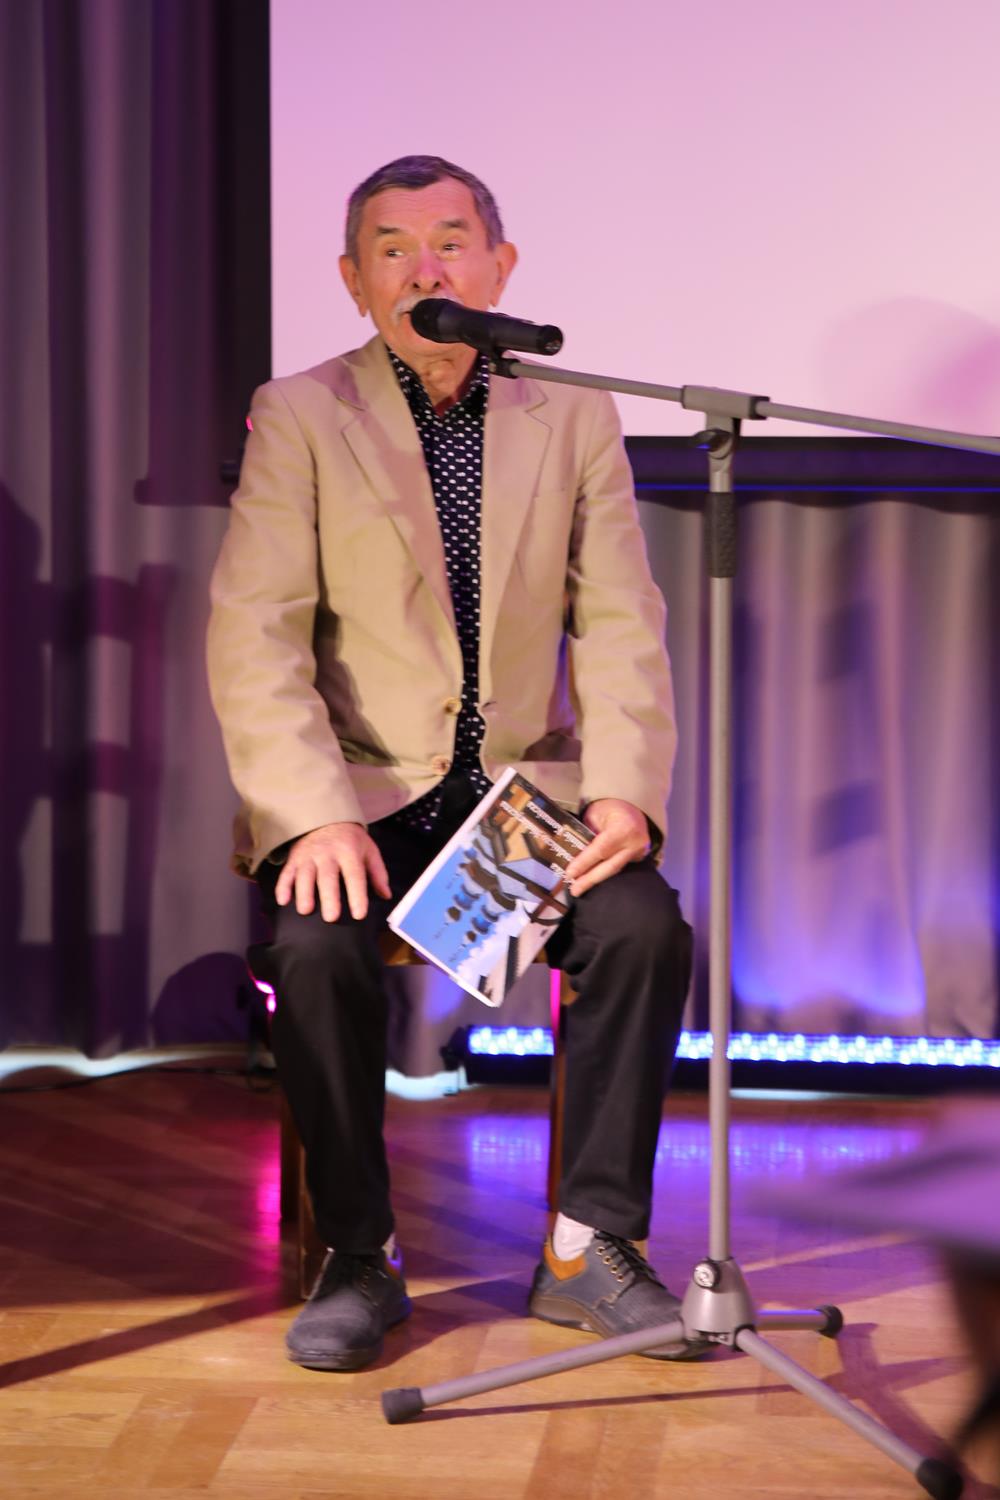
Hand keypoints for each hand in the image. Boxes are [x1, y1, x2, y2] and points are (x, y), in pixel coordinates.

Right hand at [274, 822, 390, 921]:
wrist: (326, 816)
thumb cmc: (350, 839)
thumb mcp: (369, 850)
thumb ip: (377, 873)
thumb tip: (385, 895)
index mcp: (349, 852)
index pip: (354, 876)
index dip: (357, 895)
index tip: (359, 914)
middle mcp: (328, 853)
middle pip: (328, 877)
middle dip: (329, 897)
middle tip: (331, 917)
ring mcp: (309, 855)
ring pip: (305, 875)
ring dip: (304, 893)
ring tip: (305, 910)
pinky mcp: (295, 857)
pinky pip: (287, 872)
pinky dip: (283, 886)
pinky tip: (283, 900)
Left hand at [565, 799, 650, 896]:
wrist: (631, 804)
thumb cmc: (610, 806)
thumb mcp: (594, 815)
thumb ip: (587, 834)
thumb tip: (572, 854)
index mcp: (624, 828)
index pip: (601, 849)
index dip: (584, 863)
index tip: (570, 873)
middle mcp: (635, 843)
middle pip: (609, 866)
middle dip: (590, 879)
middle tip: (574, 890)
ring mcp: (639, 851)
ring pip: (614, 869)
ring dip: (596, 879)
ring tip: (580, 888)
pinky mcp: (639, 857)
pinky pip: (619, 867)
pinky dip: (604, 874)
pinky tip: (592, 880)